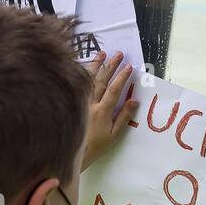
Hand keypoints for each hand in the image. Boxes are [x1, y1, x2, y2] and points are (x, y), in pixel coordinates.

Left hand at [80, 50, 139, 169]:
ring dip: (96, 65)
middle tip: (119, 54)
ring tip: (102, 54)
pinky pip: (78, 84)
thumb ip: (124, 117)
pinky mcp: (72, 102)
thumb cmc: (95, 146)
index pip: (114, 90)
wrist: (71, 150)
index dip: (122, 77)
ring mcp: (80, 101)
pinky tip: (84, 65)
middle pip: (102, 80)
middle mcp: (90, 103)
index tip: (129, 66)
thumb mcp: (114, 135)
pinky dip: (81, 74)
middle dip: (111, 66)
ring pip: (88, 79)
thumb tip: (133, 101)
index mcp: (102, 111)